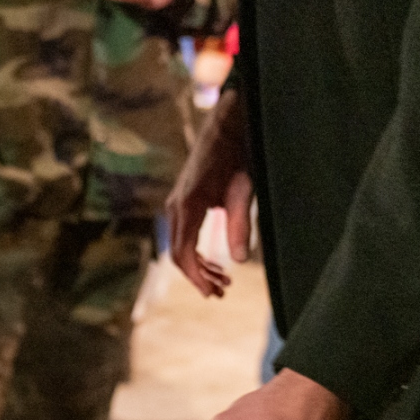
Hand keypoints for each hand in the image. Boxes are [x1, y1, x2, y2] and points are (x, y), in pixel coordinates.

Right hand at [166, 88, 253, 297]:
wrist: (227, 126)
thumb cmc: (237, 155)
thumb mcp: (243, 190)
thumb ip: (240, 225)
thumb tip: (238, 260)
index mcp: (187, 205)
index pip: (184, 253)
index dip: (197, 277)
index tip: (213, 293)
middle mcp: (176, 206)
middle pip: (179, 254)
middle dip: (199, 276)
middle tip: (222, 292)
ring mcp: (176, 204)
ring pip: (180, 247)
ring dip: (198, 266)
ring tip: (222, 280)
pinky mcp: (183, 203)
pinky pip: (183, 235)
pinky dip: (196, 252)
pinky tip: (215, 261)